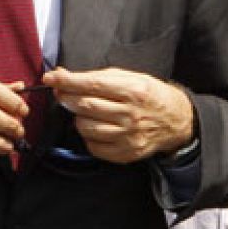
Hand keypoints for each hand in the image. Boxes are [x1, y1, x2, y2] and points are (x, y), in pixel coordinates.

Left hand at [42, 67, 194, 163]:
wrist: (177, 121)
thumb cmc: (151, 96)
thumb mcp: (132, 77)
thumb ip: (99, 77)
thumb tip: (64, 75)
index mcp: (133, 91)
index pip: (92, 85)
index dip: (67, 81)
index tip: (51, 77)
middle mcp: (131, 114)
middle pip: (84, 106)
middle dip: (67, 98)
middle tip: (63, 93)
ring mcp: (128, 136)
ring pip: (85, 127)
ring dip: (79, 118)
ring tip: (89, 112)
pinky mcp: (126, 153)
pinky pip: (93, 145)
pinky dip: (89, 135)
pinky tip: (99, 127)